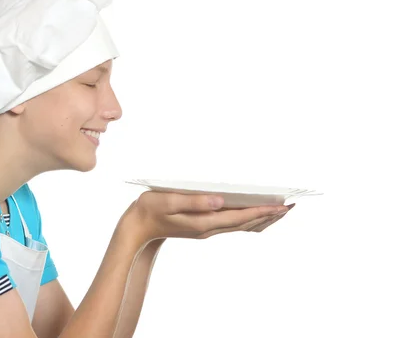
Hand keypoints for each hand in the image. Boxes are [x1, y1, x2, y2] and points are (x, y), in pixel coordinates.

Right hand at [123, 191, 289, 245]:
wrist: (138, 227)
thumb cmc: (151, 209)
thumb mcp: (169, 202)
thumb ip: (194, 202)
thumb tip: (220, 201)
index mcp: (203, 223)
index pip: (239, 217)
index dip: (261, 211)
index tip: (281, 206)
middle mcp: (209, 228)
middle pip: (246, 224)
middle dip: (269, 215)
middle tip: (291, 205)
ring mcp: (208, 229)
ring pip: (243, 226)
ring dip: (263, 219)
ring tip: (280, 210)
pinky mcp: (205, 226)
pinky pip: (234, 225)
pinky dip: (250, 220)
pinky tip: (256, 214)